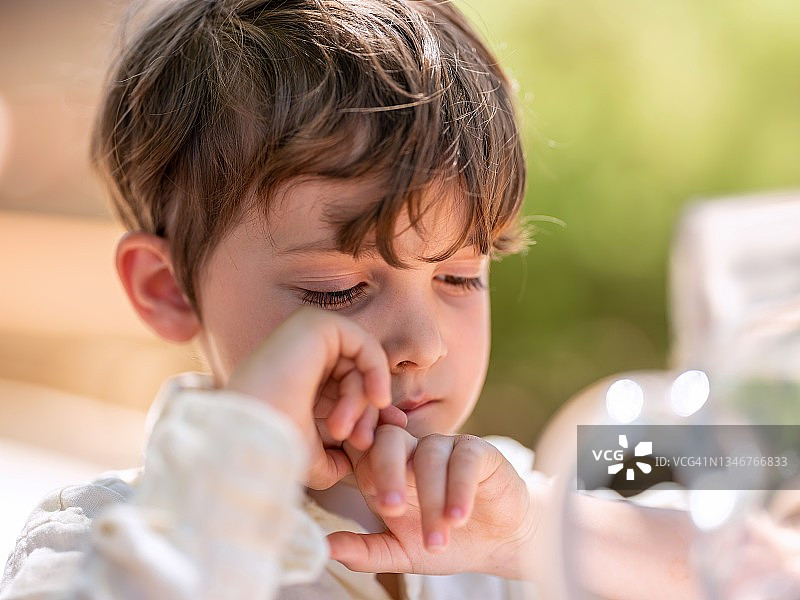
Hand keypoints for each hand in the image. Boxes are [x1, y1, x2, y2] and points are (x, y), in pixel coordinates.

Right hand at [226, 307, 405, 489]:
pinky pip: (365, 344)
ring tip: (343, 431)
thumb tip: (347, 464)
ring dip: (362, 401)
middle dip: (364, 413)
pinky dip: (377, 372)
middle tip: (360, 442)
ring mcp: (304, 336)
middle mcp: (298, 354)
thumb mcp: (310, 458)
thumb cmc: (273, 446)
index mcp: (294, 378)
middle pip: (355, 377)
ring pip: (359, 364)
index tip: (370, 444)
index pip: (345, 389)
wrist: (252, 434)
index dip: (366, 415)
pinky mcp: (315, 324)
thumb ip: (331, 460)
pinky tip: (377, 399)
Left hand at [327, 425, 539, 577]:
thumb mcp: (402, 552)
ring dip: (432, 500)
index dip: (360, 469)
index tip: (367, 497)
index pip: (362, 452)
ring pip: (427, 457)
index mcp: (387, 470)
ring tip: (437, 538)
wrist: (499, 544)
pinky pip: (463, 460)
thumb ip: (365, 550)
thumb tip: (325, 549)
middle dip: (386, 471)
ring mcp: (445, 447)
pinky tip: (459, 517)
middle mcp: (412, 451)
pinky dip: (459, 489)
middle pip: (388, 440)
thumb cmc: (446, 541)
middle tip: (391, 509)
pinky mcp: (477, 451)